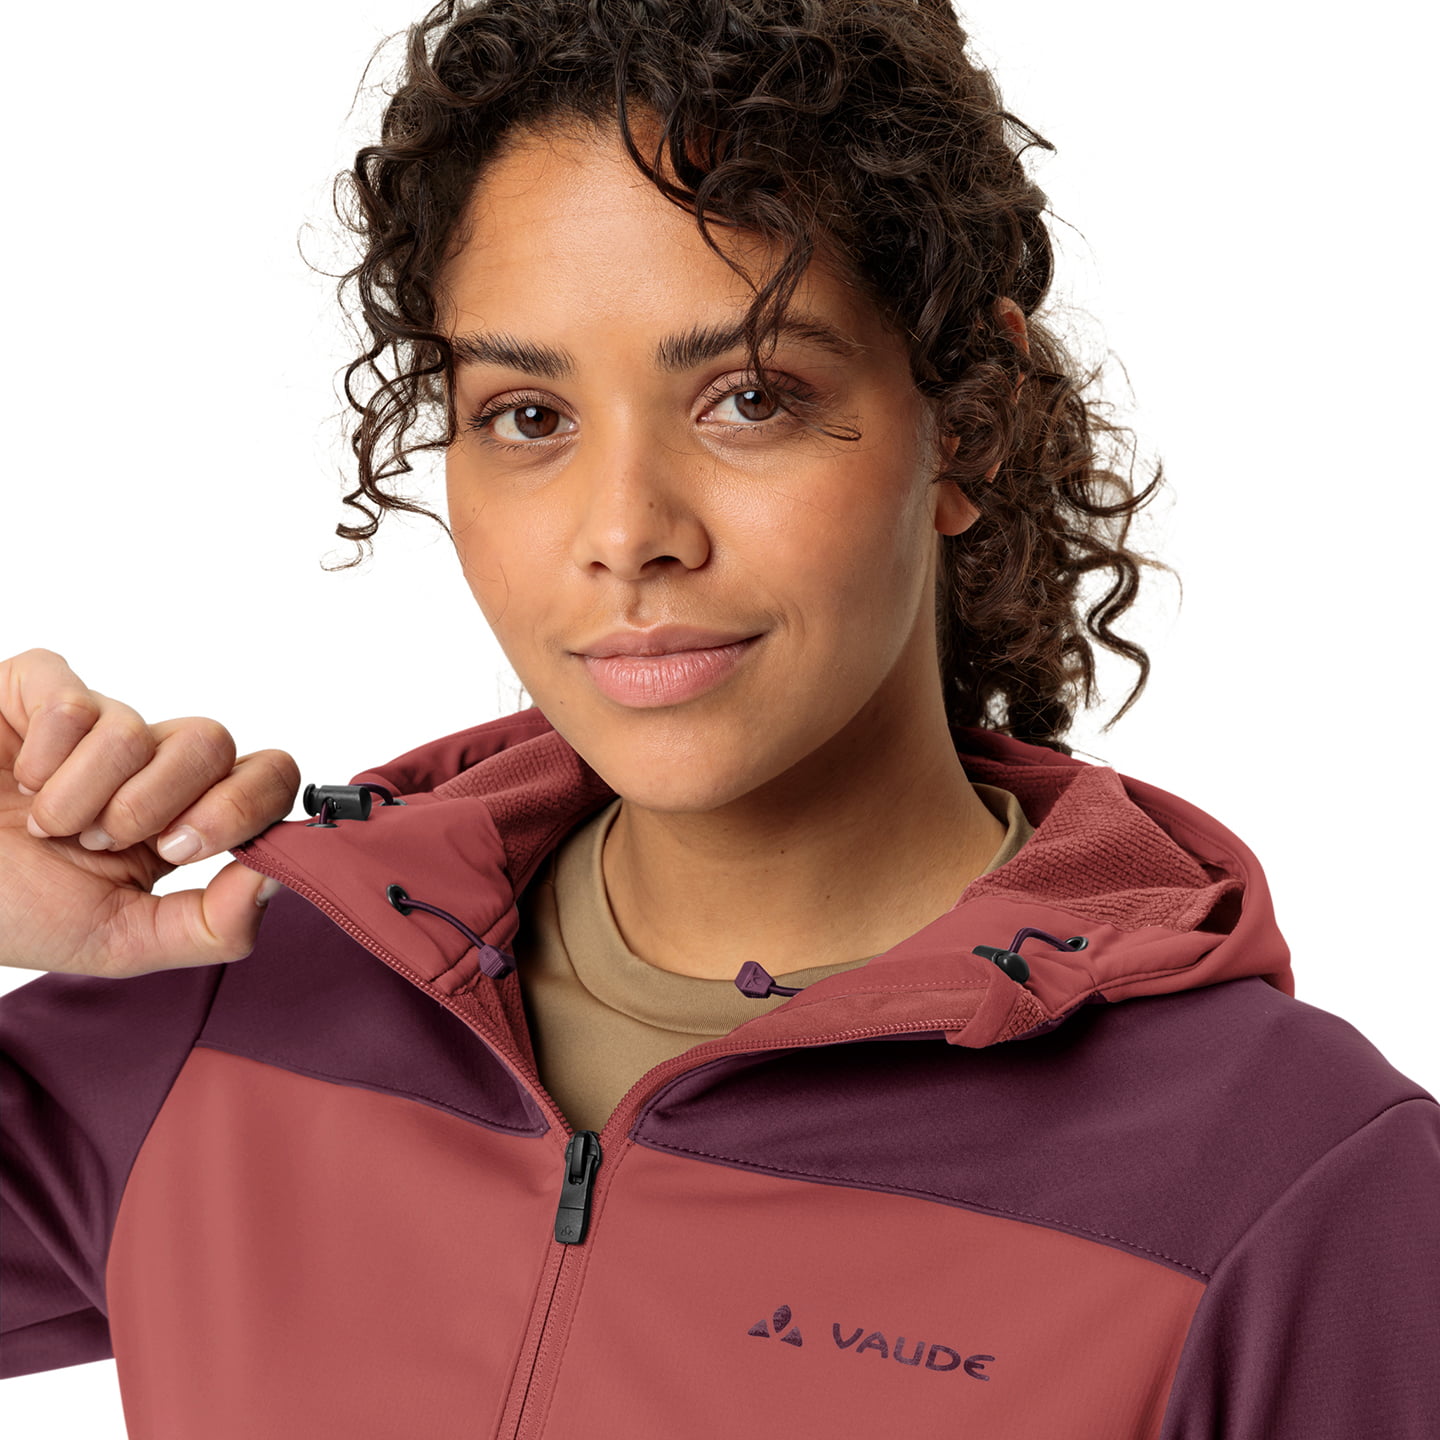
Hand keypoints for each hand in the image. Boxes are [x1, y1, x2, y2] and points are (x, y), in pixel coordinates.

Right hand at [1, 648, 300, 976]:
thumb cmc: (10, 906)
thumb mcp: (118, 942)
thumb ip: (212, 926)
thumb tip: (280, 878)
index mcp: (181, 818)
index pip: (266, 776)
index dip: (244, 804)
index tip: (182, 846)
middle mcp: (149, 764)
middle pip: (214, 740)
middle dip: (159, 802)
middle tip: (104, 839)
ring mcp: (96, 723)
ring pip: (138, 731)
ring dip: (83, 798)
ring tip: (45, 824)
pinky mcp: (38, 687)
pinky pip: (73, 702)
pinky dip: (40, 758)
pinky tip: (16, 781)